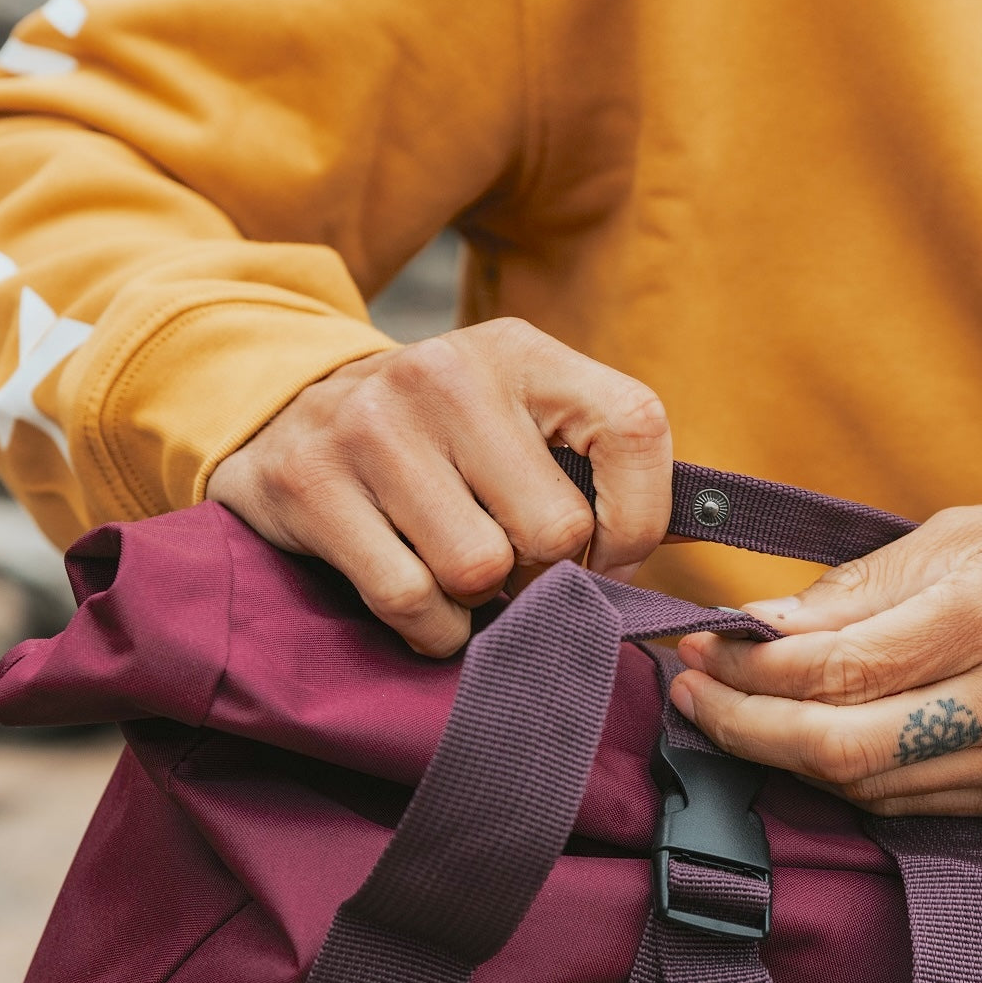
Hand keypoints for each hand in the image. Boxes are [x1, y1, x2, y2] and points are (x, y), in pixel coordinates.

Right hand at [206, 318, 670, 654]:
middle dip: (545, 576)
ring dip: (481, 605)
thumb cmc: (437, 438)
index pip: (632, 428)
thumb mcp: (518, 417)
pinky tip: (425, 606)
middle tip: (516, 571)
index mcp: (518, 352)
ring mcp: (370, 426)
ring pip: (479, 572)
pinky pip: (410, 600)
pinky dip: (432, 630)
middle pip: (555, 530)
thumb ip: (600, 467)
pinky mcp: (310, 483)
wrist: (285, 412)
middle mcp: (445, 375)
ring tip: (461, 579)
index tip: (611, 557)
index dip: (640, 520)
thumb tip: (696, 530)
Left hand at [670, 488, 981, 816]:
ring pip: (869, 788)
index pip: (840, 667)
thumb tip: (758, 627)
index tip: (699, 644)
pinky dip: (842, 780)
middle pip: (842, 747)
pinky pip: (909, 805)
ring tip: (731, 714)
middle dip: (745, 727)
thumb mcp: (964, 536)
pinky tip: (802, 744)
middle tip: (691, 694)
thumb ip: (856, 591)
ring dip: (783, 758)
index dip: (752, 666)